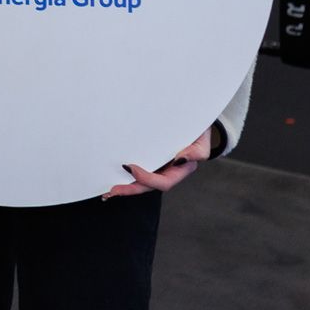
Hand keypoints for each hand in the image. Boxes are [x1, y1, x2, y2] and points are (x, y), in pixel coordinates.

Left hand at [104, 123, 218, 197]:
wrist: (193, 119)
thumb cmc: (198, 130)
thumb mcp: (202, 139)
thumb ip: (197, 151)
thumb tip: (182, 159)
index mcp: (181, 169)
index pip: (164, 182)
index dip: (147, 179)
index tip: (130, 168)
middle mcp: (168, 170)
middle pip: (148, 186)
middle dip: (130, 189)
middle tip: (112, 190)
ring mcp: (158, 165)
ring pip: (141, 180)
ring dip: (125, 185)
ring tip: (108, 189)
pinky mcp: (149, 157)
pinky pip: (137, 168)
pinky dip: (125, 173)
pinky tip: (111, 174)